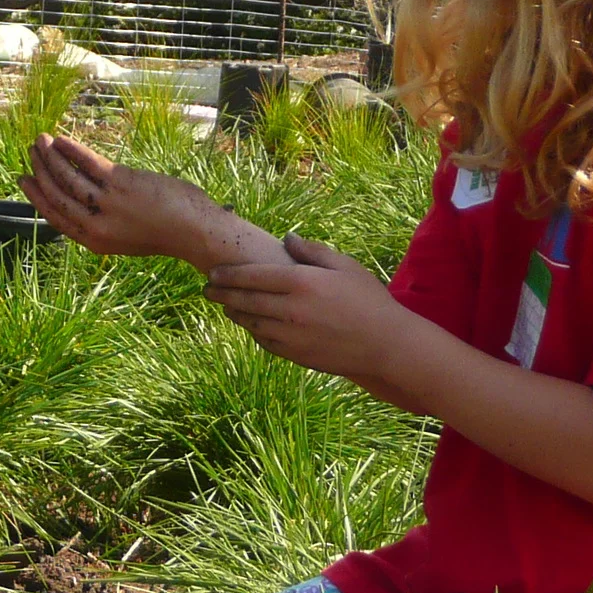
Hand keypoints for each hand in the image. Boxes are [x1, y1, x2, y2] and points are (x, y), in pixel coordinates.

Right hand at [22, 132, 242, 261]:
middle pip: (57, 195)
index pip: (55, 217)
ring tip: (41, 140)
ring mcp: (108, 205)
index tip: (24, 179)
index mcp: (95, 241)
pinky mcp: (121, 185)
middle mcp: (97, 225)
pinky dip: (72, 150)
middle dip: (40, 170)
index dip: (36, 197)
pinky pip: (88, 164)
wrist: (194, 231)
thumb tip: (87, 197)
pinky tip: (62, 139)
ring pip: (68, 177)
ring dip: (51, 156)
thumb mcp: (127, 235)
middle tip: (31, 152)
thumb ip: (104, 222)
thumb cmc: (165, 230)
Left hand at [204, 235, 404, 378]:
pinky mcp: (294, 354)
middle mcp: (290, 309)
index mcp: (301, 282)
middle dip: (221, 294)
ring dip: (234, 313)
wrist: (384, 345)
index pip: (252, 276)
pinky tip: (251, 324)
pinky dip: (253, 331)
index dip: (228, 274)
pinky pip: (264, 341)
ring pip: (250, 322)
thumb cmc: (368, 299)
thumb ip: (312, 251)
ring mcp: (290, 335)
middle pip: (244, 300)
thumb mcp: (345, 266)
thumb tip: (287, 238)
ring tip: (226, 306)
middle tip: (207, 289)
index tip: (213, 273)